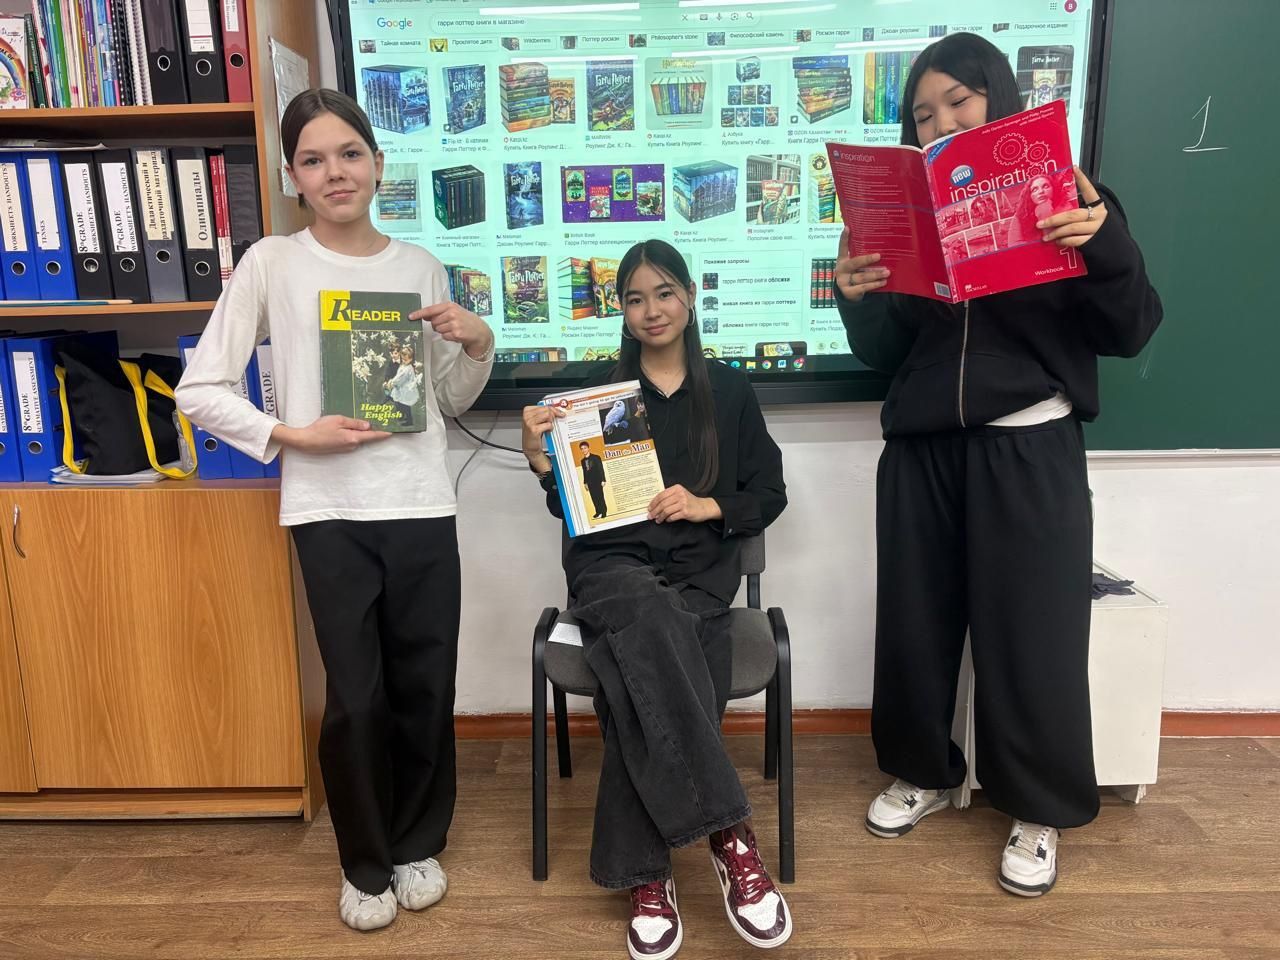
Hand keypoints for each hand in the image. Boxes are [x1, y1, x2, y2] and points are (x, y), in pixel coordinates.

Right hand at [273, 416, 390, 453]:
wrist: (305, 441)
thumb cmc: (320, 429)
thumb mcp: (338, 420)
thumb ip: (354, 423)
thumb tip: (368, 426)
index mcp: (353, 438)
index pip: (373, 436)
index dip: (383, 433)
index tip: (393, 431)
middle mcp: (352, 445)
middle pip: (366, 437)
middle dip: (372, 429)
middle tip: (378, 419)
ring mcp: (346, 448)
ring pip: (358, 438)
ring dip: (360, 431)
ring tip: (360, 421)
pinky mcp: (340, 449)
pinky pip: (351, 440)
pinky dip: (353, 434)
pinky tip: (347, 427)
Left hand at [413, 301, 493, 358]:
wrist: (480, 330)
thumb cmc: (465, 320)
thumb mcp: (454, 311)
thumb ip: (440, 312)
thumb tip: (425, 316)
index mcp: (450, 305)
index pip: (430, 309)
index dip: (419, 313)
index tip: (411, 316)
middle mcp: (452, 313)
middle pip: (433, 322)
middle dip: (437, 325)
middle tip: (448, 325)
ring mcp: (454, 323)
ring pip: (438, 330)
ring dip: (443, 331)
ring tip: (454, 329)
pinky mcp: (456, 333)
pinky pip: (444, 336)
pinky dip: (448, 337)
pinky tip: (456, 334)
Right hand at [521, 404, 564, 472]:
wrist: (530, 447)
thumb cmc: (534, 433)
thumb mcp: (537, 420)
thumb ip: (544, 413)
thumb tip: (557, 410)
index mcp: (527, 410)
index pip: (544, 406)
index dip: (553, 409)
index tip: (559, 413)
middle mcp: (527, 415)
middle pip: (547, 410)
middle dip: (553, 415)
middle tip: (553, 422)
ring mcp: (530, 422)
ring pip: (548, 416)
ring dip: (551, 422)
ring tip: (548, 427)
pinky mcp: (534, 430)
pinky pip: (548, 425)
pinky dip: (550, 428)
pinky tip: (547, 431)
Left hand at [648, 484, 721, 523]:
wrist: (704, 507)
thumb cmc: (690, 502)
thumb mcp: (680, 494)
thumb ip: (669, 497)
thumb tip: (654, 505)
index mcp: (677, 488)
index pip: (661, 495)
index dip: (653, 503)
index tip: (649, 508)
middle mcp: (680, 494)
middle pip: (662, 504)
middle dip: (654, 511)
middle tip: (650, 516)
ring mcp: (683, 503)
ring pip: (666, 511)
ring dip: (660, 517)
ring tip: (658, 520)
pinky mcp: (686, 512)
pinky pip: (672, 517)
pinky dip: (668, 519)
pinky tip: (667, 520)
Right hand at [834, 229, 889, 301]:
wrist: (848, 294)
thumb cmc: (855, 275)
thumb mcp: (856, 266)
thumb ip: (862, 257)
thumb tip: (881, 246)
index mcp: (842, 260)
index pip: (842, 247)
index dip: (844, 238)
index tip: (848, 228)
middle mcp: (841, 269)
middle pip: (854, 263)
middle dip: (867, 259)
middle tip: (879, 256)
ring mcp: (843, 281)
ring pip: (861, 276)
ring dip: (875, 274)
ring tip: (887, 272)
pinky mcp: (848, 292)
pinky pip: (863, 287)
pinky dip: (874, 285)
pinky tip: (883, 282)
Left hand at [1037, 166, 1107, 247]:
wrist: (1114, 250)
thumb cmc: (1099, 233)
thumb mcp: (1092, 220)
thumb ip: (1079, 215)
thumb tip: (1056, 215)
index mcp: (1099, 207)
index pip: (1089, 190)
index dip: (1082, 179)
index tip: (1074, 168)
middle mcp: (1099, 215)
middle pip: (1072, 215)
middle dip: (1053, 220)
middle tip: (1040, 223)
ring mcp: (1097, 228)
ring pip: (1071, 228)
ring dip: (1055, 233)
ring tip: (1046, 236)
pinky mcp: (1093, 241)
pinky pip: (1074, 240)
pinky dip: (1063, 241)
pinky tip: (1058, 241)